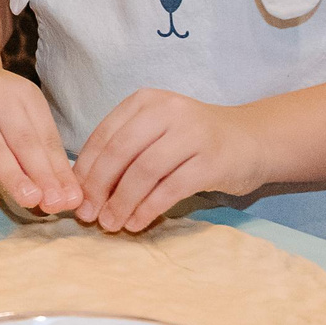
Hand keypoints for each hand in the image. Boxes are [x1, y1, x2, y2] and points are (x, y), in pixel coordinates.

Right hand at [0, 67, 82, 217]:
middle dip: (41, 174)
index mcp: (25, 95)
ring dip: (13, 174)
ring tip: (29, 199)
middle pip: (23, 140)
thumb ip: (39, 150)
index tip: (71, 198)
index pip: (46, 136)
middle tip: (54, 203)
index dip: (59, 169)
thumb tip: (63, 193)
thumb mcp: (19, 115)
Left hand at [71, 89, 268, 233]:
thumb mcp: (156, 131)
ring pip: (143, 172)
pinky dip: (148, 209)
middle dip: (99, 187)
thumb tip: (84, 186)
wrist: (252, 140)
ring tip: (110, 223)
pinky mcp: (211, 161)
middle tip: (87, 215)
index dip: (85, 169)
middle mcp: (167, 112)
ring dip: (122, 202)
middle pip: (120, 153)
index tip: (73, 196)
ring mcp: (192, 135)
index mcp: (145, 101)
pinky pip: (170, 189)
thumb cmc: (193, 140)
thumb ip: (124, 149)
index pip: (104, 136)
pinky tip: (136, 223)